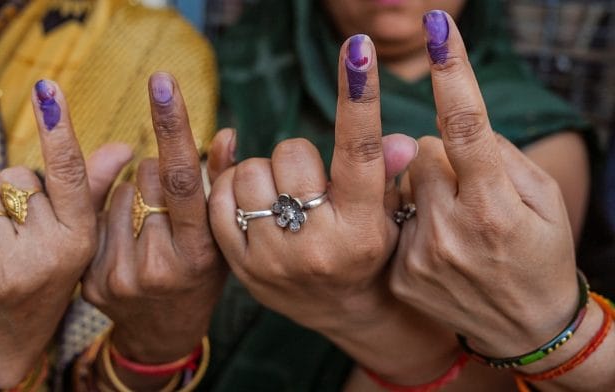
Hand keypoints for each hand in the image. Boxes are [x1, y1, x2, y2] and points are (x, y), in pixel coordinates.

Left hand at [0, 81, 127, 388]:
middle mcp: (50, 254)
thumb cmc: (47, 275)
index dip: (58, 128)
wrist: (7, 341)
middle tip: (22, 230)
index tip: (48, 89)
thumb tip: (123, 147)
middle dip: (13, 195)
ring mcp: (8, 268)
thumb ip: (93, 187)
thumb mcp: (77, 237)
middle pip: (16, 180)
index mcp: (81, 239)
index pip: (69, 174)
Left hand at [82, 73, 232, 372]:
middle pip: (146, 178)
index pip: (181, 180)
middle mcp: (158, 267)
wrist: (164, 331)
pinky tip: (125, 235)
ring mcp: (120, 276)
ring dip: (132, 193)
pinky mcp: (90, 282)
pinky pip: (93, 217)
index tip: (162, 81)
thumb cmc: (202, 274)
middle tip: (167, 198)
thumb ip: (222, 184)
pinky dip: (109, 213)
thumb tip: (226, 133)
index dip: (173, 127)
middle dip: (157, 172)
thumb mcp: (223, 236)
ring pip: (116, 193)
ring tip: (147, 222)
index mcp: (198, 253)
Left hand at [209, 35, 417, 336]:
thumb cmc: (370, 252)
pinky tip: (255, 202)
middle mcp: (318, 245)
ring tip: (283, 195)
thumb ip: (392, 174)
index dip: (360, 97)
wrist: (341, 310)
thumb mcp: (390, 215)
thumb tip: (404, 142)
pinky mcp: (241, 266)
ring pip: (252, 172)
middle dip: (299, 155)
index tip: (359, 50)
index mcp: (362, 228)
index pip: (361, 151)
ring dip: (265, 171)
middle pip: (292, 153)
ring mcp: (274, 259)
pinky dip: (235, 188)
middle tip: (309, 179)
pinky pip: (221, 199)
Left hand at [389, 11, 578, 359]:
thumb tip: (449, 128)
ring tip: (453, 225)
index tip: (439, 29)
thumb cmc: (540, 252)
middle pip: (421, 151)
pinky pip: (393, 218)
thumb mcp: (544, 201)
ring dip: (423, 190)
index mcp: (495, 206)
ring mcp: (420, 255)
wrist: (523, 327)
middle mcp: (451, 230)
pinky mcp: (399, 272)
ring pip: (403, 184)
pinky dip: (410, 221)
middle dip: (440, 158)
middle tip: (465, 189)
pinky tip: (437, 247)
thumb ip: (498, 156)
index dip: (453, 76)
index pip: (468, 128)